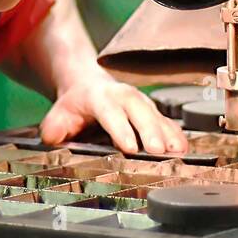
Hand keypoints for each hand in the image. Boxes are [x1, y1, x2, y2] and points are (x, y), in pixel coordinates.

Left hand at [40, 69, 187, 155]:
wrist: (88, 84)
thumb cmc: (75, 105)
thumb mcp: (58, 115)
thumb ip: (54, 128)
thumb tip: (53, 138)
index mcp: (99, 96)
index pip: (110, 112)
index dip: (121, 129)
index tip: (130, 147)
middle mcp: (124, 97)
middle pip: (140, 112)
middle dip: (150, 132)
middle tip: (158, 151)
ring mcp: (141, 103)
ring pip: (157, 116)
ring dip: (168, 134)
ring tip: (178, 152)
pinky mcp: (153, 112)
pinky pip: (167, 122)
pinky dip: (176, 135)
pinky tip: (184, 149)